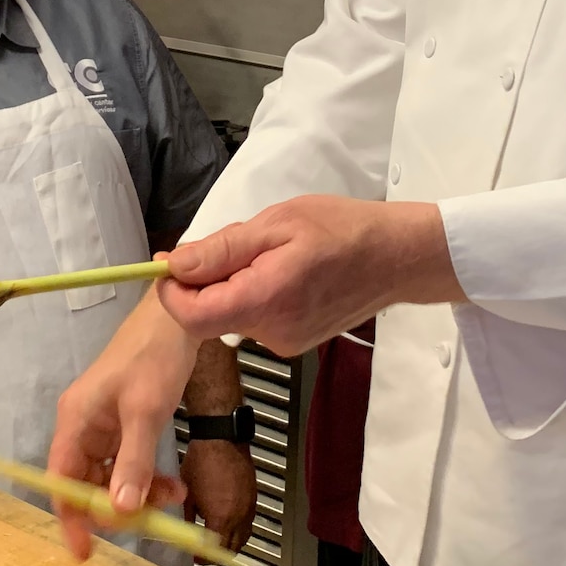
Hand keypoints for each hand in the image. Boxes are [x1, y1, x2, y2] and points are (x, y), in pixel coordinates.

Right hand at [47, 284, 195, 559]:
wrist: (179, 316)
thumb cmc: (154, 355)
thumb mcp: (146, 411)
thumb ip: (133, 462)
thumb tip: (121, 511)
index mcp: (75, 420)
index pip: (61, 481)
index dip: (72, 519)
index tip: (86, 553)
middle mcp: (84, 425)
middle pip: (87, 484)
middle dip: (116, 508)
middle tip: (152, 522)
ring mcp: (105, 425)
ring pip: (112, 477)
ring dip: (139, 494)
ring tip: (174, 497)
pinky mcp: (126, 422)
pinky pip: (129, 462)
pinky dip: (148, 477)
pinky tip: (172, 485)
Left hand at [159, 195, 460, 356]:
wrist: (396, 257)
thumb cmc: (344, 230)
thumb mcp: (277, 224)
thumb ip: (222, 249)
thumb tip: (175, 265)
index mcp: (263, 300)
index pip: (191, 316)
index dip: (170, 290)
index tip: (169, 261)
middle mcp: (270, 332)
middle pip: (209, 314)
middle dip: (207, 277)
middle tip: (239, 239)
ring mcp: (284, 341)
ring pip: (232, 313)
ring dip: (233, 282)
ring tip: (272, 250)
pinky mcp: (294, 341)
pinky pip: (255, 317)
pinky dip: (254, 292)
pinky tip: (285, 269)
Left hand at [181, 439, 256, 556]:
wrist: (221, 439)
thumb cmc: (202, 463)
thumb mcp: (188, 495)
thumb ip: (189, 519)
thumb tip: (185, 532)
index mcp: (221, 518)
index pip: (216, 551)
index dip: (205, 558)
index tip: (197, 557)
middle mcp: (239, 516)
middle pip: (234, 548)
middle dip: (219, 554)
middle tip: (206, 552)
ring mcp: (249, 507)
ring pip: (245, 536)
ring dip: (232, 542)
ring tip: (218, 539)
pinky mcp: (253, 497)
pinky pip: (249, 522)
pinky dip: (240, 528)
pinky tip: (229, 522)